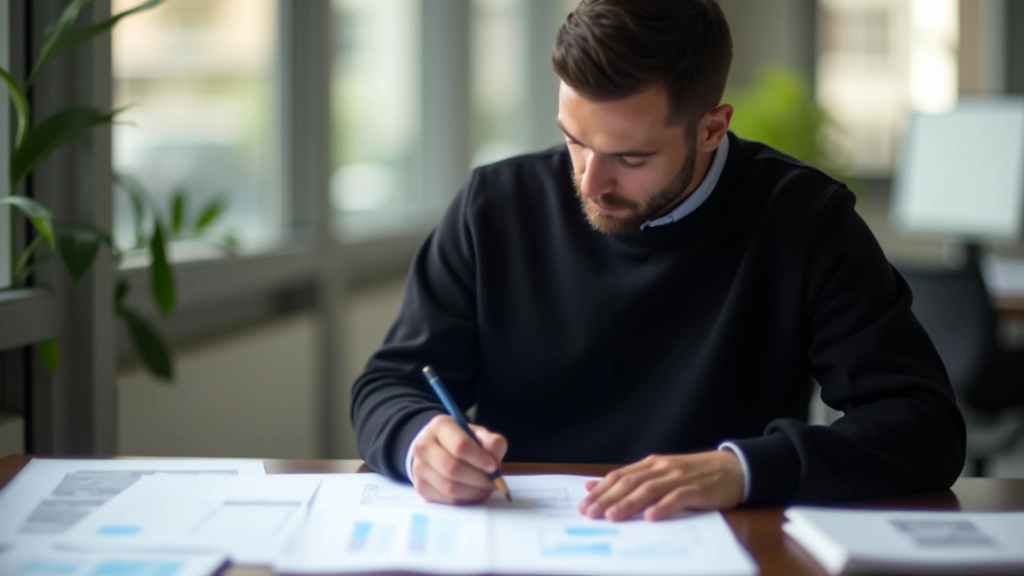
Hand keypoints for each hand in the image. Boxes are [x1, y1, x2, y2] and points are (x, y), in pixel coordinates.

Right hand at [410, 415, 507, 504]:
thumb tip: (494, 461)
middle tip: (493, 482)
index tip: (494, 467)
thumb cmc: (463, 440)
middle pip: (453, 468)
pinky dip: (465, 500)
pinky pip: (447, 500)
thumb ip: (492, 443)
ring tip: (486, 488)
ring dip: (474, 492)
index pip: (460, 445)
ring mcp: (418, 468)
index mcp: (439, 425)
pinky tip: (473, 492)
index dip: (479, 459)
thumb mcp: (480, 435)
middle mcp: (423, 445)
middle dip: (478, 479)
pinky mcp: (420, 487)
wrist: (439, 448)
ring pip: (450, 487)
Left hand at [578, 450, 743, 520]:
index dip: (600, 491)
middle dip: (607, 499)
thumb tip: (594, 484)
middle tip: (590, 514)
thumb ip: (630, 479)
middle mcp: (661, 468)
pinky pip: (677, 497)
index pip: (619, 477)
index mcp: (650, 464)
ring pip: (649, 489)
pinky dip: (663, 507)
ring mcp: (679, 477)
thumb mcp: (659, 473)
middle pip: (629, 483)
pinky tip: (651, 517)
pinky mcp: (697, 489)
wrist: (732, 468)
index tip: (583, 506)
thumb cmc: (693, 474)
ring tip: (612, 516)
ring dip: (629, 504)